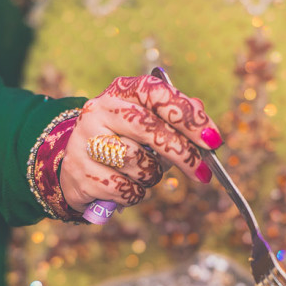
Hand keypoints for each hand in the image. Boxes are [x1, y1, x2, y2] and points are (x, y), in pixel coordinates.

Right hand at [58, 74, 221, 210]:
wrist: (72, 165)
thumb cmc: (120, 140)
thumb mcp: (143, 122)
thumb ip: (173, 118)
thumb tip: (204, 124)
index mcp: (119, 92)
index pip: (157, 94)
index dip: (188, 115)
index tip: (213, 139)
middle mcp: (99, 110)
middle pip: (149, 129)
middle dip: (182, 153)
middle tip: (202, 172)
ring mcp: (85, 141)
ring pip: (138, 162)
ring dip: (152, 175)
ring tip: (145, 173)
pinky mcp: (81, 172)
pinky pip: (124, 189)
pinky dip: (134, 194)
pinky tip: (127, 187)